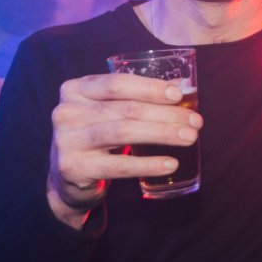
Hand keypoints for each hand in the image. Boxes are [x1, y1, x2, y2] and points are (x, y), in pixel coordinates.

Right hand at [46, 73, 202, 228]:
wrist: (66, 178)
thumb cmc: (95, 137)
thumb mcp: (104, 112)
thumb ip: (132, 100)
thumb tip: (180, 90)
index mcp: (75, 90)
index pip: (117, 83)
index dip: (150, 88)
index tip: (178, 94)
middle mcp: (66, 112)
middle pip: (126, 109)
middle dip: (166, 114)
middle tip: (195, 121)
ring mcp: (67, 141)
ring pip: (124, 132)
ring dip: (163, 133)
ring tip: (189, 137)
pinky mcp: (75, 168)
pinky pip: (120, 166)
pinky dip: (149, 164)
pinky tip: (171, 164)